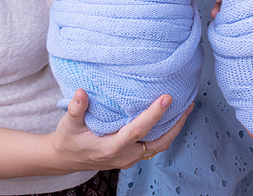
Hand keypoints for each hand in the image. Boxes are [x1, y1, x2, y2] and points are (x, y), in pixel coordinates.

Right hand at [51, 89, 191, 170]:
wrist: (65, 159)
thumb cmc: (68, 140)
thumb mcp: (68, 124)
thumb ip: (76, 109)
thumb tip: (82, 93)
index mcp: (110, 147)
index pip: (137, 130)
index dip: (153, 115)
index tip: (166, 98)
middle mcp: (124, 156)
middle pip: (157, 143)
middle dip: (175, 125)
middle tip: (187, 105)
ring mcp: (129, 158)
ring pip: (158, 146)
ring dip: (173, 130)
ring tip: (185, 109)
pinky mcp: (131, 156)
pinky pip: (153, 146)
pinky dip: (164, 133)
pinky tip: (169, 119)